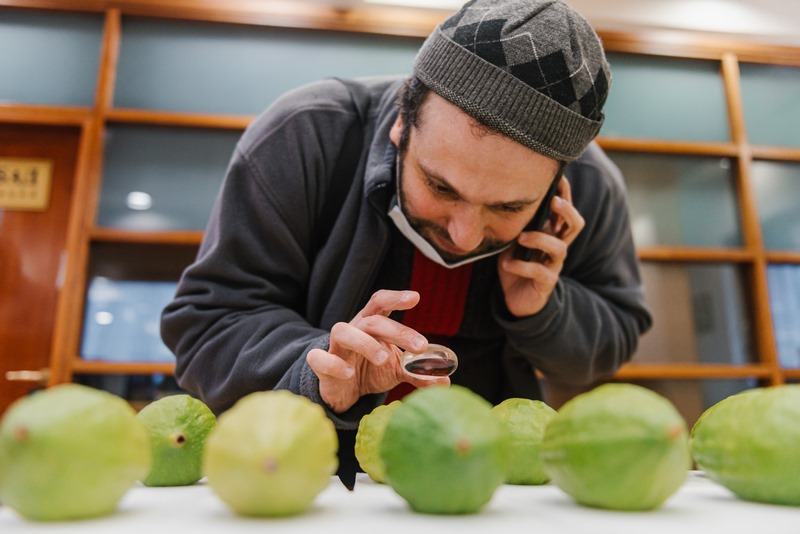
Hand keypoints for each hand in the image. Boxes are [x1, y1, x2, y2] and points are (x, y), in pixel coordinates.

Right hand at [306, 290, 448, 412]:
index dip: (396, 297)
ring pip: (343, 332)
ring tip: (384, 359)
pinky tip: (350, 374)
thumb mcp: (396, 370)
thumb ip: (418, 373)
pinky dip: (334, 364)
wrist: (343, 391)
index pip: (381, 302)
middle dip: (398, 331)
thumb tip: (446, 380)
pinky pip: (321, 359)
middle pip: (373, 320)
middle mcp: (354, 329)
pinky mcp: (322, 365)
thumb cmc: (370, 370)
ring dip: (365, 343)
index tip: (415, 297)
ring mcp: (336, 346)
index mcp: (372, 324)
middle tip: (421, 346)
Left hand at [497, 177, 584, 316]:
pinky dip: (522, 266)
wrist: (515, 299)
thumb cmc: (515, 266)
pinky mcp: (546, 283)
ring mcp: (553, 265)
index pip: (563, 211)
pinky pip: (540, 272)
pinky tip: (507, 264)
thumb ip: (513, 225)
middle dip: (567, 211)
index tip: (559, 178)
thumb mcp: (511, 242)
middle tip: (553, 202)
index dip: (565, 195)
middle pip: (575, 226)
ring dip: (540, 239)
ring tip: (521, 238)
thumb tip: (501, 200)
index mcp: (550, 234)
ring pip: (559, 248)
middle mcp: (556, 247)